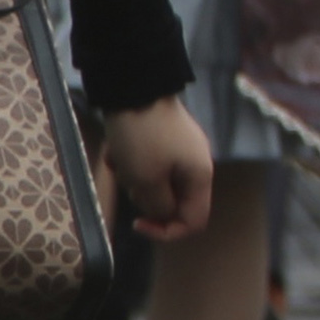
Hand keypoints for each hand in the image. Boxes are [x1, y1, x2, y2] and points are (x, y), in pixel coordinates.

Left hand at [101, 98, 217, 244]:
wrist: (136, 88)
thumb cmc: (142, 137)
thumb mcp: (146, 180)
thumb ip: (158, 207)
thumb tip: (162, 212)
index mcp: (200, 176)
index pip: (193, 221)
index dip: (167, 231)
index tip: (138, 223)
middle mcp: (196, 163)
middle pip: (174, 201)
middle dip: (145, 198)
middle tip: (127, 181)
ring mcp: (182, 149)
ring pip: (158, 182)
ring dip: (135, 179)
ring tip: (120, 160)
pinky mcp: (166, 137)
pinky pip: (150, 163)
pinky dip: (133, 163)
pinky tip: (119, 150)